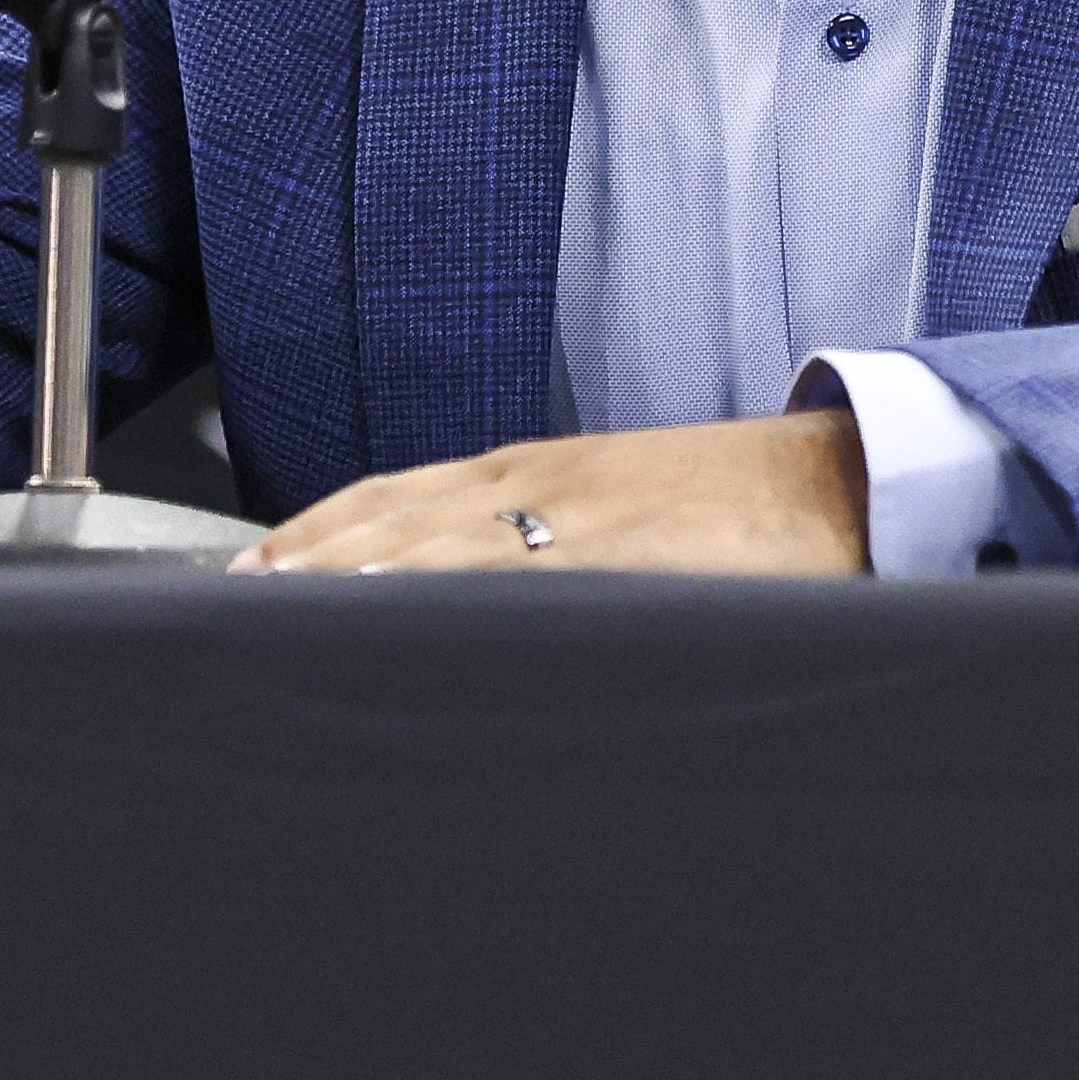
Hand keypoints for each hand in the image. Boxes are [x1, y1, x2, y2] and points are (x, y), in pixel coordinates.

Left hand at [231, 413, 869, 574]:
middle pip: (391, 515)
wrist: (852, 482)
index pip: (392, 495)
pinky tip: (394, 607)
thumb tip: (484, 598)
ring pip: (435, 540)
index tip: (248, 569)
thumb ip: (551, 548)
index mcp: (537, 469)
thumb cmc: (743, 507)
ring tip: (272, 610)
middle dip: (303, 560)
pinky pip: (517, 568)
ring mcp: (580, 514)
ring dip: (347, 573)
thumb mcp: (625, 514)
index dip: (314, 531)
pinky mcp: (625, 549)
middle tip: (226, 604)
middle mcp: (541, 481)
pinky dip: (445, 583)